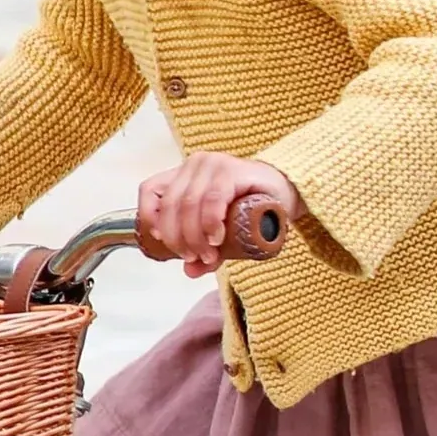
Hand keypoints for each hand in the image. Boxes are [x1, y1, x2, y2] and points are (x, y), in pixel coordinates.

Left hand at [138, 153, 300, 276]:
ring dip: (195, 236)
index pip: (149, 191)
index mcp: (183, 174)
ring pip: (189, 204)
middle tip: (194, 259)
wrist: (286, 192)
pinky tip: (217, 237)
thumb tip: (189, 271)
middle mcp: (194, 165)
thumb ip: (204, 249)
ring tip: (209, 255)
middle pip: (171, 205)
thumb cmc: (251, 208)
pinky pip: (213, 198)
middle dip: (179, 239)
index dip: (150, 219)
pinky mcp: (233, 170)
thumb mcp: (222, 232)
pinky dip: (210, 221)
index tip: (163, 242)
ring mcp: (213, 164)